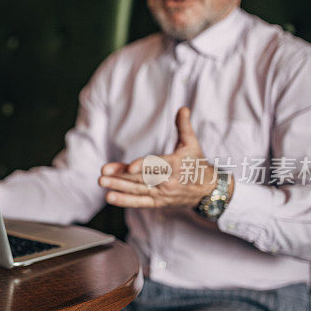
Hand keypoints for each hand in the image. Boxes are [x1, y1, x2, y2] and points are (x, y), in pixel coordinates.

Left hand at [98, 107, 229, 208]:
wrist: (208, 190)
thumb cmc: (196, 164)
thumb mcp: (192, 144)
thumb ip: (184, 126)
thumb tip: (183, 108)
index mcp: (177, 166)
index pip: (158, 166)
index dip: (144, 167)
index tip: (129, 167)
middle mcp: (169, 182)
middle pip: (142, 179)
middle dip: (121, 176)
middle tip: (103, 173)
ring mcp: (162, 194)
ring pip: (138, 190)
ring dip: (118, 187)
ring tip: (102, 182)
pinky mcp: (158, 202)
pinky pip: (139, 202)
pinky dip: (124, 200)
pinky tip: (110, 196)